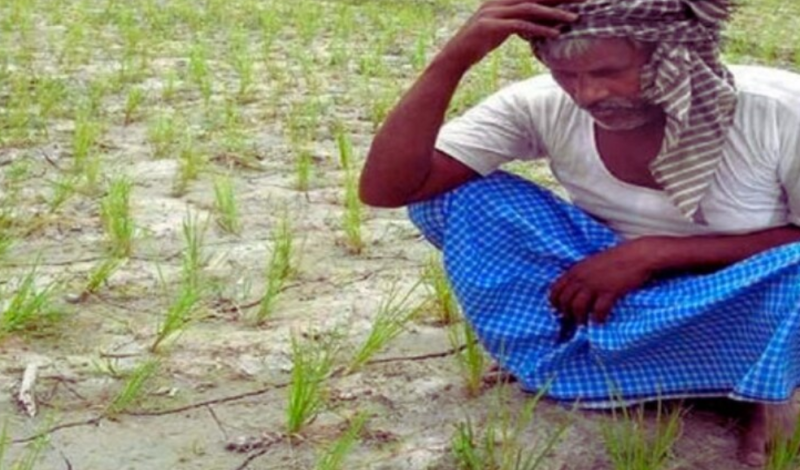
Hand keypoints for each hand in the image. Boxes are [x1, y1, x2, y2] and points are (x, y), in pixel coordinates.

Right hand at [442, 0, 580, 67]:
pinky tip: (554, 34)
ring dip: (554, 14)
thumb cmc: (475, 46)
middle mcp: (497, 3)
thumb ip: (514, 25)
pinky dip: (539, 29)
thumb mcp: (497, 32)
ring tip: (573, 19)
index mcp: (500, 1)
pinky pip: (521, 26)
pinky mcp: (492, 27)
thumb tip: (530, 27)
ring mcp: (494, 13)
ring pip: (530, 9)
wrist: (453, 57)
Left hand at [549, 240, 655, 324]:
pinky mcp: (609, 292)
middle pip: (565, 302)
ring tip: (585, 322)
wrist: (638, 255)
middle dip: (567, 313)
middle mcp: (581, 278)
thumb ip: (580, 274)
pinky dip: (598, 318)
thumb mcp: (591, 263)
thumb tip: (574, 288)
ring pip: (578, 308)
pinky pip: (598, 311)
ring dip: (580, 318)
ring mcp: (595, 285)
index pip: (555, 290)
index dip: (555, 303)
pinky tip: (600, 320)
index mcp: (575, 270)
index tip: (560, 310)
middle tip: (573, 319)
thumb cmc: (616, 258)